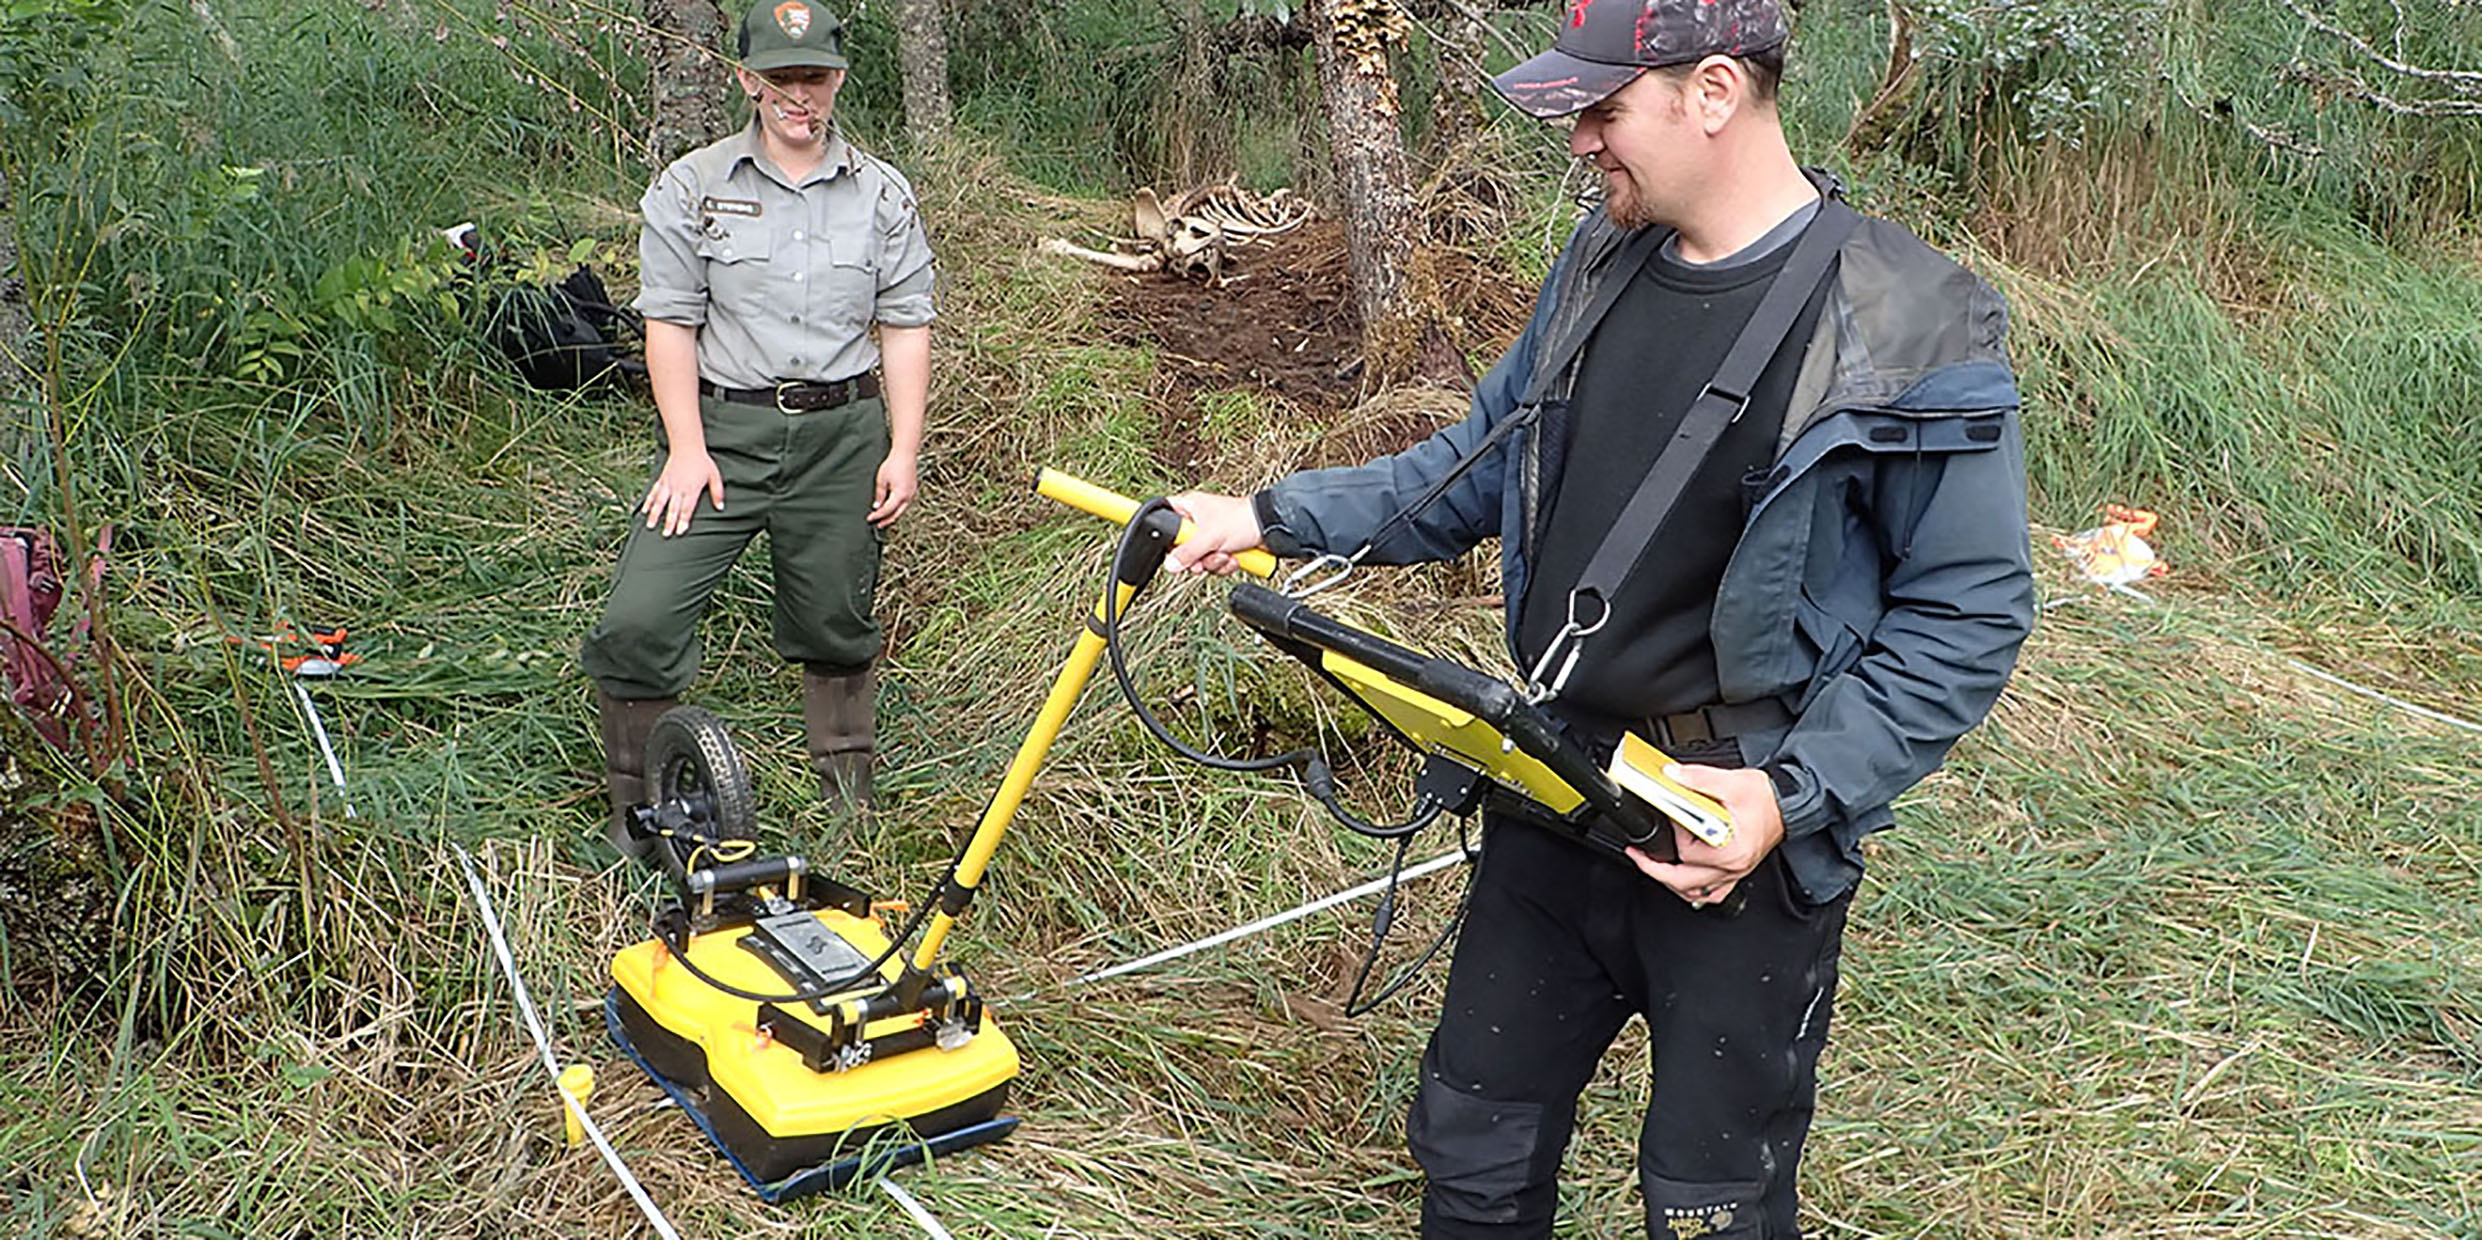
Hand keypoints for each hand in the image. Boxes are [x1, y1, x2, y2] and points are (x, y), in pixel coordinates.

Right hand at [643, 449, 723, 536]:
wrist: (687, 447)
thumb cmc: (702, 462)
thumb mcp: (714, 476)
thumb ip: (717, 492)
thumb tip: (721, 508)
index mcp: (692, 489)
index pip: (687, 508)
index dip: (684, 520)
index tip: (680, 531)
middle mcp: (678, 488)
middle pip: (673, 508)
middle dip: (669, 522)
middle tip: (666, 535)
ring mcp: (668, 484)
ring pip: (660, 502)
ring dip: (655, 514)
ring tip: (650, 526)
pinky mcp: (662, 480)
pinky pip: (654, 492)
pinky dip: (648, 502)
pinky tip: (644, 511)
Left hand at [869, 450, 917, 527]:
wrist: (905, 454)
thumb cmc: (894, 464)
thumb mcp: (881, 480)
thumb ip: (879, 495)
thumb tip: (877, 505)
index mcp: (900, 495)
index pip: (887, 510)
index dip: (877, 516)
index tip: (870, 518)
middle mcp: (908, 496)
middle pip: (897, 514)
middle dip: (887, 520)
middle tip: (878, 524)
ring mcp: (912, 493)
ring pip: (902, 509)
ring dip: (893, 515)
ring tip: (884, 518)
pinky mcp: (913, 489)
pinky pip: (906, 503)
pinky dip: (898, 507)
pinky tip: (893, 507)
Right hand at [1162, 491, 1262, 575]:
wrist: (1272, 528)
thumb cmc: (1243, 519)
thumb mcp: (1209, 537)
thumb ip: (1187, 552)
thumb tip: (1170, 565)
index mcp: (1190, 507)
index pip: (1165, 519)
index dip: (1167, 537)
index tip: (1174, 549)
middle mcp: (1198, 520)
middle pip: (1182, 546)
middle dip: (1196, 558)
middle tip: (1202, 559)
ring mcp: (1211, 535)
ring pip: (1199, 558)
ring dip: (1213, 562)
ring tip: (1225, 555)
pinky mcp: (1223, 547)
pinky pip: (1213, 562)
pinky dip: (1224, 565)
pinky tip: (1233, 558)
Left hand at [1626, 763, 1786, 906]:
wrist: (1787, 804)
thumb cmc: (1765, 798)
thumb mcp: (1731, 782)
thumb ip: (1698, 779)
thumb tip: (1671, 776)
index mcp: (1731, 850)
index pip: (1687, 852)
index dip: (1673, 834)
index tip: (1668, 817)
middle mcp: (1733, 867)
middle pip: (1684, 881)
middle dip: (1656, 869)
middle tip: (1637, 856)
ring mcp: (1734, 873)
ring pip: (1695, 893)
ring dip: (1672, 882)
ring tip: (1653, 867)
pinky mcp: (1736, 872)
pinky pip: (1711, 894)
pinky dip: (1693, 891)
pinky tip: (1682, 881)